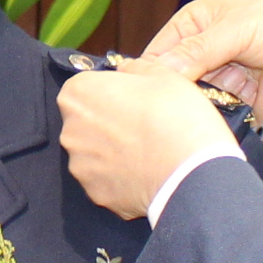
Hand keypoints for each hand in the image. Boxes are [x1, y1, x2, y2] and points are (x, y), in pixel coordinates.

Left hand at [57, 65, 240, 220]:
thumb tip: (126, 71)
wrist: (192, 174)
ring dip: (114, 152)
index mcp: (79, 94)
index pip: (86, 86)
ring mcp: (81, 166)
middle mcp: (70, 131)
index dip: (111, 90)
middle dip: (109, 122)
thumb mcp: (163, 74)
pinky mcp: (96, 194)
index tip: (133, 98)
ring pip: (96, 154)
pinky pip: (107, 181)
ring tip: (149, 152)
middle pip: (87, 122)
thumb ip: (135, 68)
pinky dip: (122, 177)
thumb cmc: (177, 117)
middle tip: (144, 125)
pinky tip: (148, 173)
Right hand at [141, 0, 262, 116]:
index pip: (158, 53)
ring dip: (196, 113)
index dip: (149, 74)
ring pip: (195, 104)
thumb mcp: (236, 29)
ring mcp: (222, 81)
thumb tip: (160, 72)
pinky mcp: (242, 104)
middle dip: (173, 98)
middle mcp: (203, 54)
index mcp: (194, 26)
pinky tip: (214, 130)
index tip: (142, 94)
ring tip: (194, 121)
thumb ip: (198, 51)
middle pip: (174, 83)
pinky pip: (222, 119)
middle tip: (169, 113)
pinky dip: (219, 125)